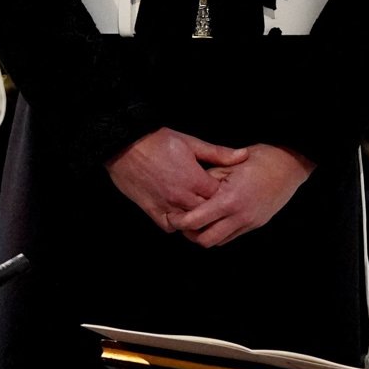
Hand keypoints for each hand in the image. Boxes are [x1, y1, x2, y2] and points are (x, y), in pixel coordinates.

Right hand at [105, 127, 249, 230]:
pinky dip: (177, 224)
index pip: (220, 196)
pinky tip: (182, 214)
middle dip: (215, 208)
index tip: (229, 189)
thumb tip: (243, 155)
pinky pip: (169, 227)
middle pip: (207, 212)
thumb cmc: (159, 141)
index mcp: (194, 179)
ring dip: (197, 219)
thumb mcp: (192, 143)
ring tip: (202, 210)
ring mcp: (166, 205)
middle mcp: (181, 196)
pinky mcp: (151, 210)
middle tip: (219, 202)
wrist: (125, 146)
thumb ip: (219, 154)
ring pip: (189, 224)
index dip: (226, 193)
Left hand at [168, 143, 314, 246]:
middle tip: (182, 221)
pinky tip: (216, 218)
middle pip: (205, 240)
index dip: (179, 221)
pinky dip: (219, 231)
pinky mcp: (255, 224)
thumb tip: (188, 193)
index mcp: (230, 199)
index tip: (172, 215)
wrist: (289, 165)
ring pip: (218, 242)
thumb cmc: (260, 159)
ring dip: (205, 234)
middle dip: (190, 234)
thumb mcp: (229, 165)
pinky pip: (231, 236)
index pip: (196, 221)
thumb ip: (207, 181)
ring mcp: (249, 222)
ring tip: (199, 220)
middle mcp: (240, 216)